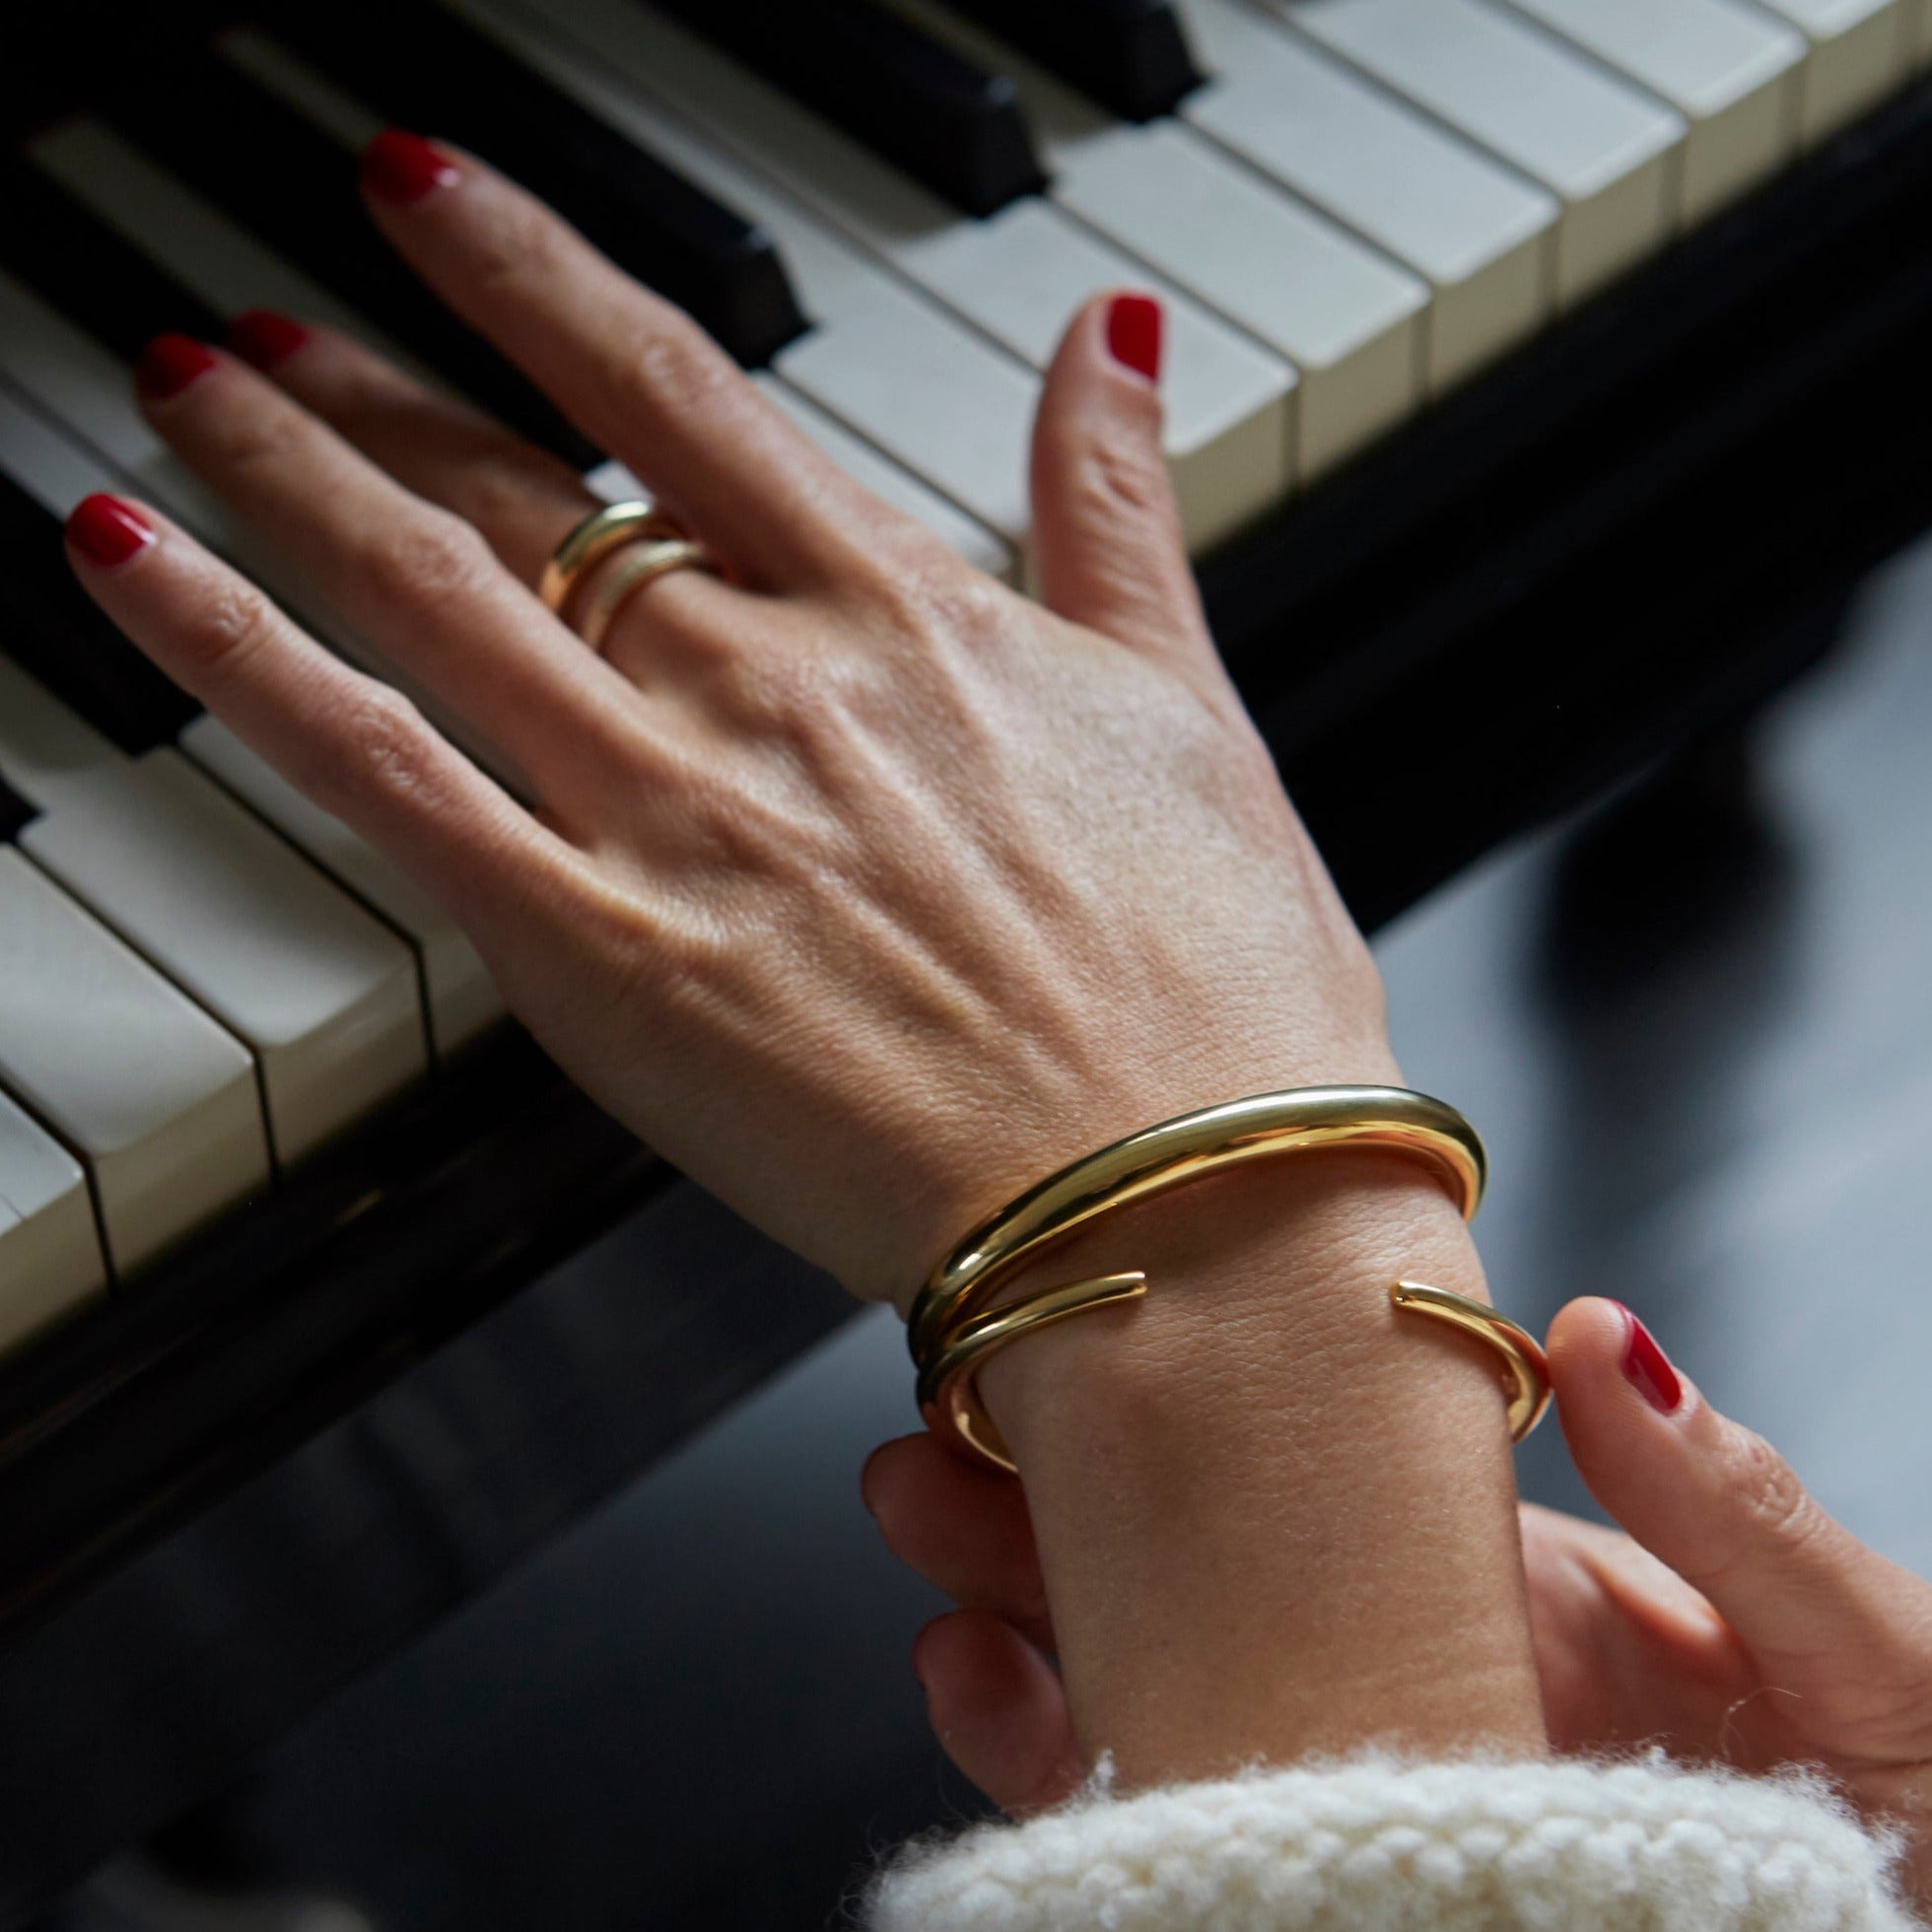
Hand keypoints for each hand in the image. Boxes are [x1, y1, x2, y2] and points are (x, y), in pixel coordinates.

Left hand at [70, 136, 1393, 1309]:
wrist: (1190, 1200)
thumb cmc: (1207, 994)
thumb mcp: (1190, 709)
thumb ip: (1115, 513)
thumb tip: (1114, 338)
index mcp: (907, 620)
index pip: (683, 392)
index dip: (538, 276)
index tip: (440, 202)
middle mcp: (772, 685)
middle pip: (525, 488)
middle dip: (378, 386)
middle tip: (267, 321)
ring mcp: (677, 813)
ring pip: (432, 592)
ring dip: (286, 471)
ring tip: (189, 391)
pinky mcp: (604, 961)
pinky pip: (386, 781)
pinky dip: (244, 663)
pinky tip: (144, 572)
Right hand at [867, 1296, 1931, 1903]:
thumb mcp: (1883, 1666)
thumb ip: (1732, 1513)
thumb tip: (1601, 1332)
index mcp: (1555, 1606)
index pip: (1346, 1484)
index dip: (1219, 1413)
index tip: (1110, 1339)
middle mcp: (1444, 1693)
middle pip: (1217, 1581)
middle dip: (1066, 1508)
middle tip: (939, 1443)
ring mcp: (1401, 1803)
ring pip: (1175, 1701)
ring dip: (1031, 1627)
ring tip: (931, 1550)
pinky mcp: (1360, 1894)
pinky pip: (1204, 1841)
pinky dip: (1080, 1780)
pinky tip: (1003, 1712)